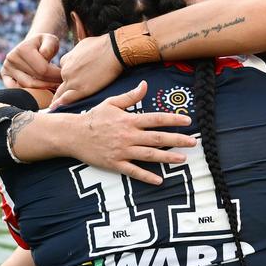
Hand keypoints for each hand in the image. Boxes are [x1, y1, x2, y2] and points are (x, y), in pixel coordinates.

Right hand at [2, 34, 61, 89]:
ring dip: (42, 90)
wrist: (32, 47)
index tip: (65, 78)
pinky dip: (29, 93)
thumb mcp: (50, 40)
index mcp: (23, 49)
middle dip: (51, 84)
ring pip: (27, 87)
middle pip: (35, 80)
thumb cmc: (44, 45)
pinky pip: (17, 90)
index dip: (56, 76)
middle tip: (61, 86)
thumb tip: (43, 55)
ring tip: (53, 88)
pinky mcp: (5, 77)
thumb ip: (50, 45)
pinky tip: (41, 92)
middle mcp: (12, 58)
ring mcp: (6, 68)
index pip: (43, 69)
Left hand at [52, 34, 121, 108]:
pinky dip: (60, 104)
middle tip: (66, 95)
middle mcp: (65, 70)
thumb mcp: (83, 44)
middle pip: (62, 83)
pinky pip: (67, 99)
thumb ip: (77, 53)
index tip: (76, 79)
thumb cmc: (102, 45)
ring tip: (55, 107)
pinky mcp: (81, 90)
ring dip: (58, 99)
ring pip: (61, 92)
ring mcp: (72, 81)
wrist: (113, 51)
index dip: (71, 75)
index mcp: (66, 60)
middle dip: (65, 87)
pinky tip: (54, 109)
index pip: (64, 70)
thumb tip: (80, 55)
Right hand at [72, 82, 196, 185]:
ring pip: (149, 155)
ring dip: (167, 157)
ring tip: (183, 159)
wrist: (72, 134)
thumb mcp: (111, 103)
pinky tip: (159, 180)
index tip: (188, 121)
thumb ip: (131, 96)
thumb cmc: (93, 118)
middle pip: (158, 138)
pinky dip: (146, 176)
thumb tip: (145, 85)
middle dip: (177, 140)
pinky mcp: (115, 163)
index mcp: (129, 120)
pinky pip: (133, 171)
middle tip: (193, 142)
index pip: (156, 119)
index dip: (174, 119)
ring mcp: (122, 151)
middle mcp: (128, 135)